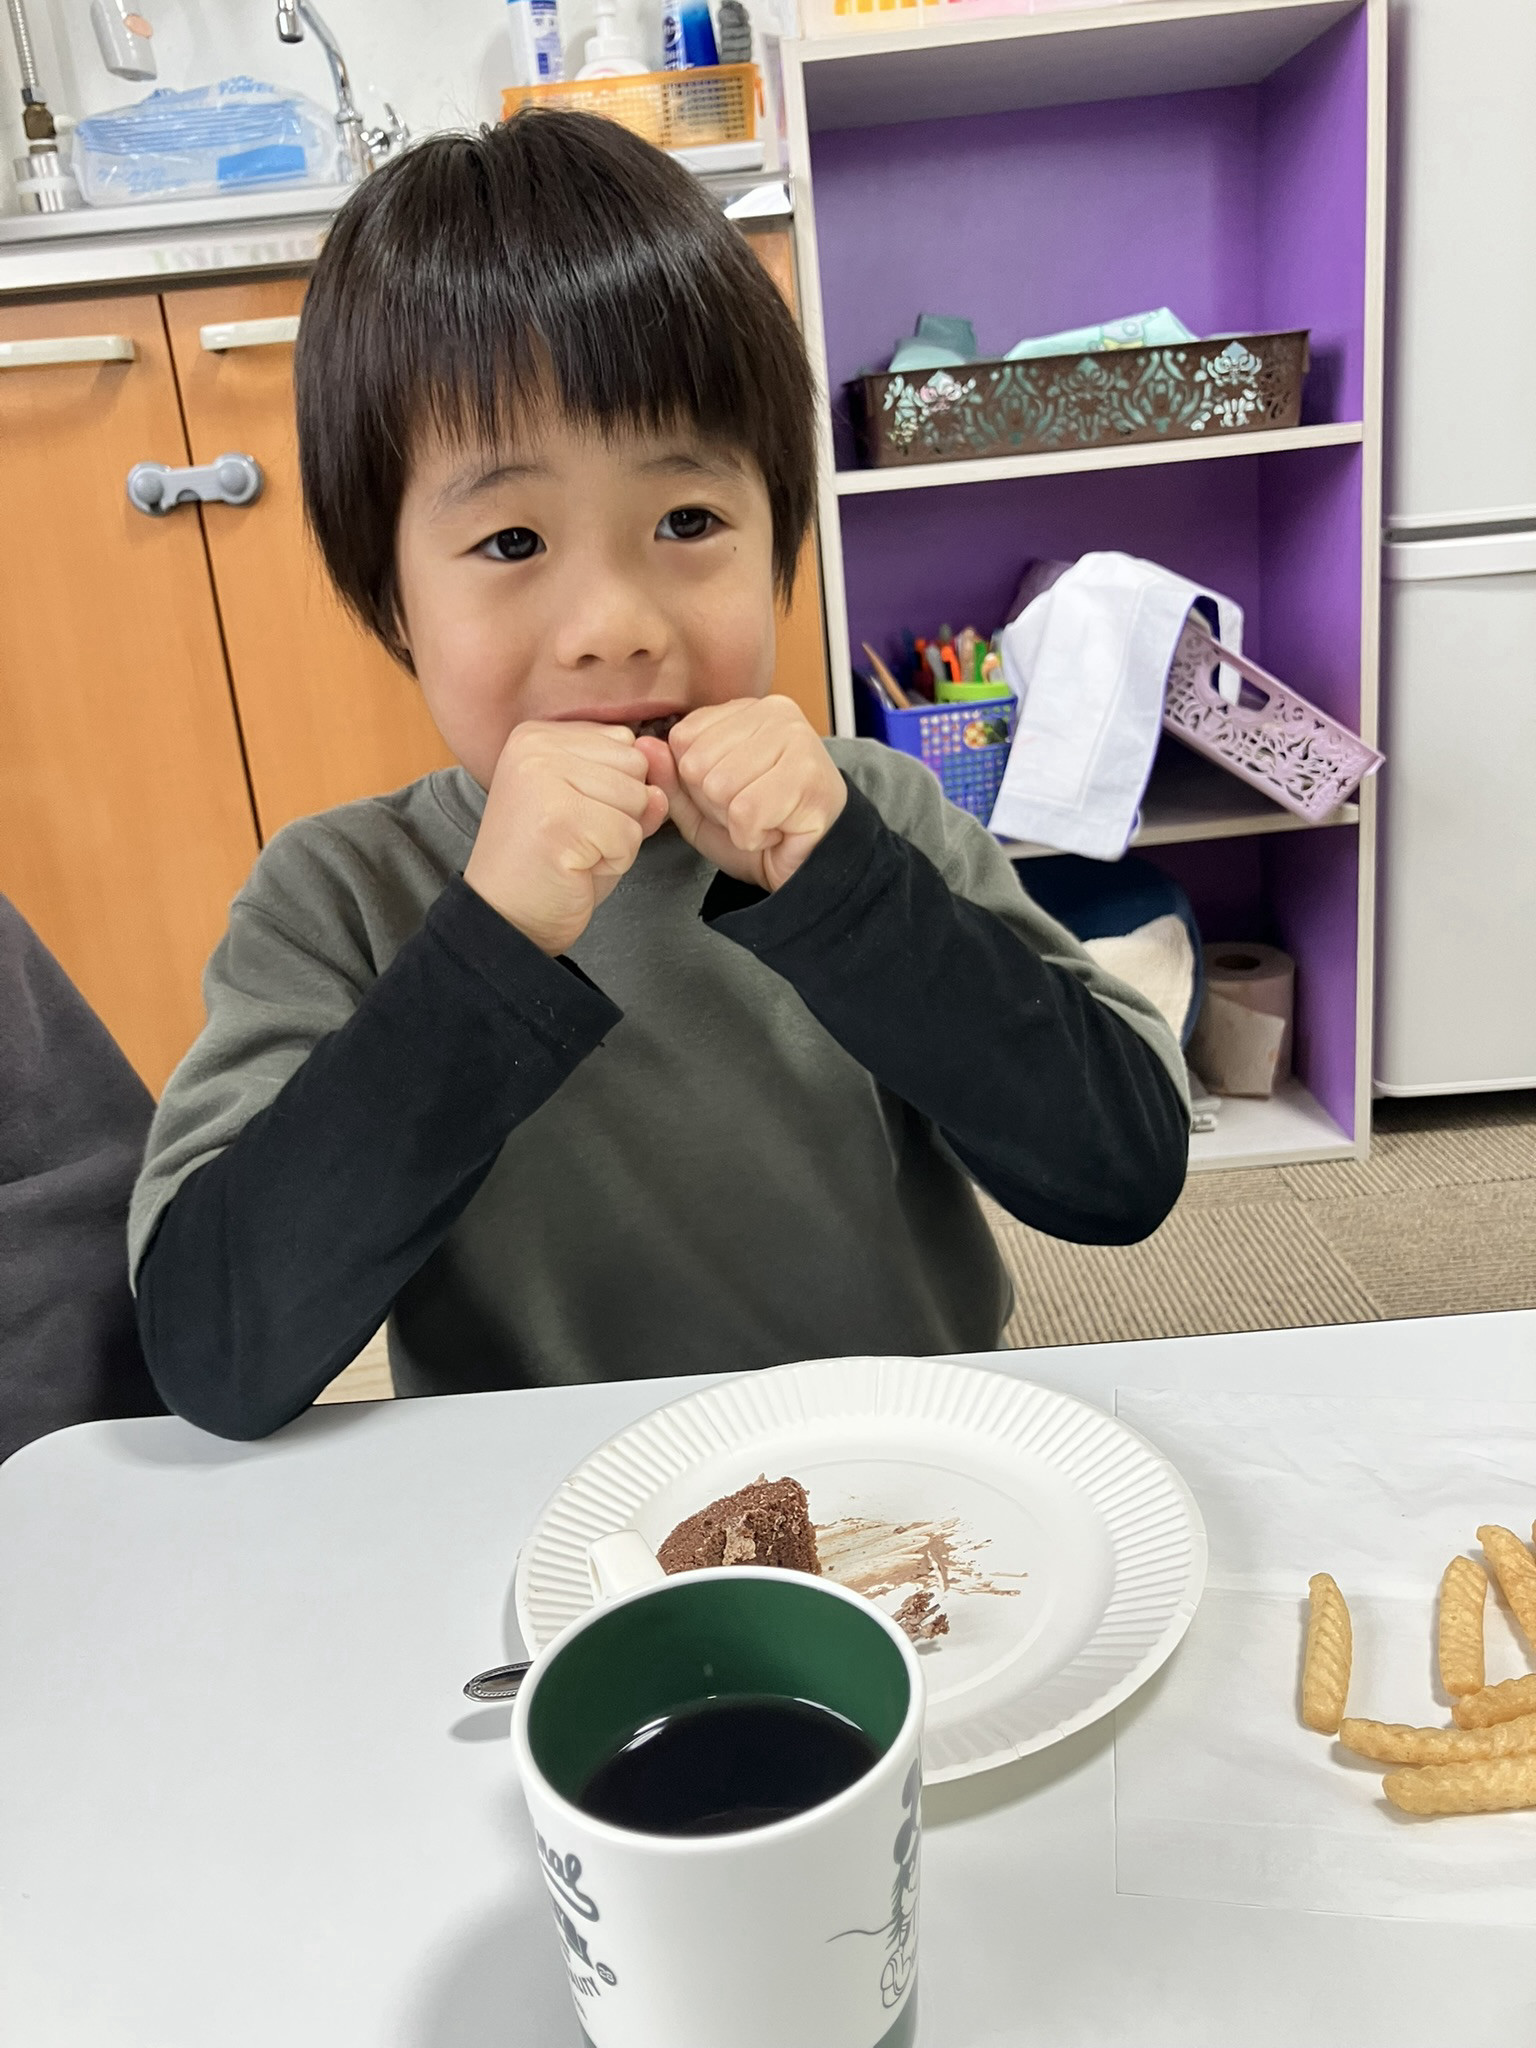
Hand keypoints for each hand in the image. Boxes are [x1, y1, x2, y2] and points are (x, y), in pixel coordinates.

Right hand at [464, 721, 667, 954]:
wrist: (507, 917)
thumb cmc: (550, 865)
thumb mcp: (596, 811)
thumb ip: (633, 788)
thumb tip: (661, 788)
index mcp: (539, 736)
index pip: (623, 741)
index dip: (616, 789)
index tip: (575, 815)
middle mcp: (536, 747)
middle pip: (634, 764)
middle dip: (622, 810)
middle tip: (577, 837)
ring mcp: (545, 778)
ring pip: (637, 797)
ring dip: (619, 837)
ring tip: (577, 850)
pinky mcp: (561, 817)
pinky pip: (629, 833)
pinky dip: (616, 860)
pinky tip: (578, 866)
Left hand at [637, 696, 845, 892]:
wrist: (812, 868)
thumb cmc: (761, 829)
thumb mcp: (699, 806)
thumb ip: (670, 777)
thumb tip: (643, 746)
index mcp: (746, 710)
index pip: (683, 737)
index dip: (695, 782)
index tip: (730, 795)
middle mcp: (775, 714)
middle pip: (698, 764)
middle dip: (715, 803)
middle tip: (750, 811)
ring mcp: (797, 741)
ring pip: (720, 787)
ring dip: (734, 821)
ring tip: (765, 819)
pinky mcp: (809, 777)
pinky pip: (746, 812)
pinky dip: (752, 836)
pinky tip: (776, 831)